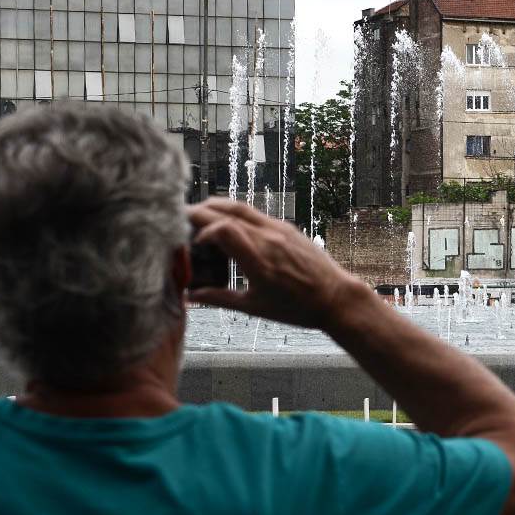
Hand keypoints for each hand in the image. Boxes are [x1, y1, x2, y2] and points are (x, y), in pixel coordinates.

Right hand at [187, 198, 368, 329]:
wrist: (335, 297)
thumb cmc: (297, 308)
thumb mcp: (254, 307)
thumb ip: (219, 298)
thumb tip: (192, 296)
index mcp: (258, 259)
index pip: (222, 228)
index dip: (201, 231)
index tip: (191, 244)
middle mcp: (268, 237)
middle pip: (227, 212)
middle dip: (200, 212)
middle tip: (180, 216)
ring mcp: (278, 229)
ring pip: (241, 207)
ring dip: (217, 206)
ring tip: (199, 213)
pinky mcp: (286, 227)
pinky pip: (255, 213)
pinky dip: (235, 213)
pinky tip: (227, 222)